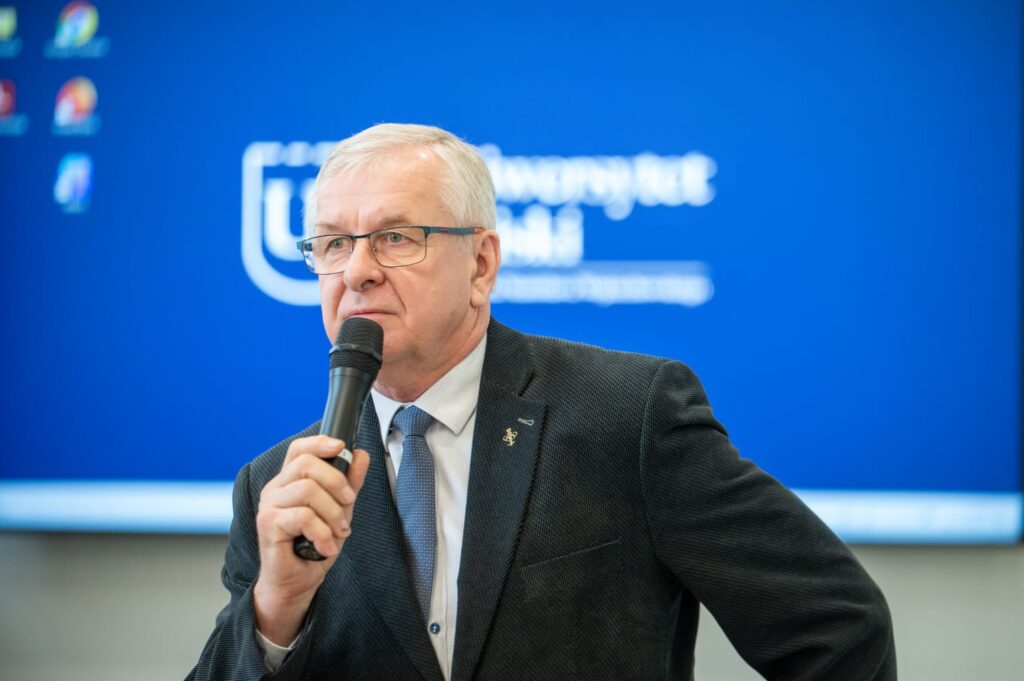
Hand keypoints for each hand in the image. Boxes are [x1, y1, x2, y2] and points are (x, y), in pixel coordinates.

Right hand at [252, 435, 369, 645]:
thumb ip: (349, 484)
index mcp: (289, 481)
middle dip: (337, 483)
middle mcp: (275, 489)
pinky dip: (322, 532)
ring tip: (338, 532)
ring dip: (332, 513)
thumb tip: (361, 455)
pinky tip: (326, 547)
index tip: (341, 447)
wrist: (296, 583)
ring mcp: (269, 506)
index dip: (320, 442)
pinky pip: (303, 516)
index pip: (299, 449)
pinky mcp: (268, 525)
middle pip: (307, 464)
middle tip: (348, 505)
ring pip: (308, 490)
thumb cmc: (313, 546)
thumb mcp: (339, 511)